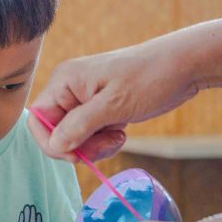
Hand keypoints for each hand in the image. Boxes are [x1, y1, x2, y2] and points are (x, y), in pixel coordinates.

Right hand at [27, 40, 199, 161]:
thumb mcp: (114, 104)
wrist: (184, 66)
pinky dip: (103, 141)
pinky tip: (121, 133)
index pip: (37, 119)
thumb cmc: (150, 77)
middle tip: (106, 144)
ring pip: (74, 136)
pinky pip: (90, 134)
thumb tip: (55, 145)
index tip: (76, 154)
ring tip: (118, 137)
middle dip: (79, 145)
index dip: (51, 142)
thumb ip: (80, 125)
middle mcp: (69, 89)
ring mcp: (85, 99)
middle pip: (56, 131)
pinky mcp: (100, 108)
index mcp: (64, 81)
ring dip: (94, 146)